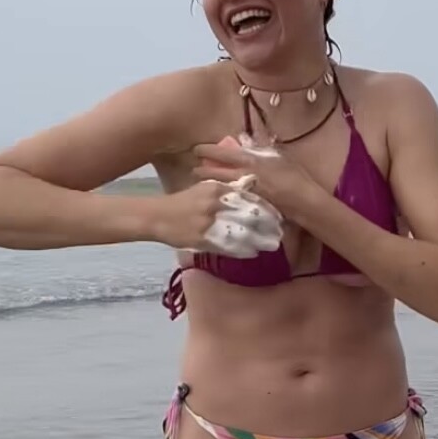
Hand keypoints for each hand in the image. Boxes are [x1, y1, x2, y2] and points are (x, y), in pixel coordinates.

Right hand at [148, 176, 280, 256]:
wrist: (156, 216)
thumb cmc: (182, 202)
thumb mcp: (204, 188)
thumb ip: (227, 188)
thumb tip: (251, 185)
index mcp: (216, 188)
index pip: (248, 197)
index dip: (266, 208)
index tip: (280, 215)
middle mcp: (214, 203)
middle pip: (249, 214)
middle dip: (267, 225)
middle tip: (280, 232)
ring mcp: (209, 222)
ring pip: (242, 231)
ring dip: (259, 240)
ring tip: (272, 245)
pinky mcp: (203, 239)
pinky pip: (228, 246)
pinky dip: (243, 250)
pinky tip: (253, 253)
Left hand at [192, 135, 315, 219]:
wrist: (303, 201)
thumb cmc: (294, 176)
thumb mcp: (279, 156)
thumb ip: (261, 148)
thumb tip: (246, 141)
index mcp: (250, 161)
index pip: (222, 154)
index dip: (207, 150)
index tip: (196, 149)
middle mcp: (244, 177)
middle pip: (215, 172)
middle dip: (202, 171)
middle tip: (194, 169)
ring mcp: (244, 193)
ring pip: (220, 187)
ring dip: (209, 185)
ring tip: (201, 184)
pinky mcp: (248, 207)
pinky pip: (230, 200)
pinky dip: (222, 197)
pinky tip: (216, 197)